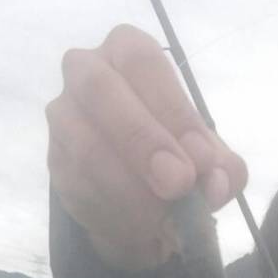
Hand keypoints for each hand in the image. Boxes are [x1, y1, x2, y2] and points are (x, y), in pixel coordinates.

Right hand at [46, 24, 247, 270]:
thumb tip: (219, 183)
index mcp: (130, 52)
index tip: (203, 161)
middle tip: (178, 185)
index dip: (174, 111)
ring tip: (165, 219)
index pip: (145, 64)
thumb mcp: (210, 160)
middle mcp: (87, 71)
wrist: (138, 197)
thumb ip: (222, 169)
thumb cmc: (176, 154)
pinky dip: (113, 208)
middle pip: (101, 90)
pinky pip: (76, 183)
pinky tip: (141, 225)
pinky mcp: (54, 160)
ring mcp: (63, 115)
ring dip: (130, 187)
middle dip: (143, 140)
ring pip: (85, 144)